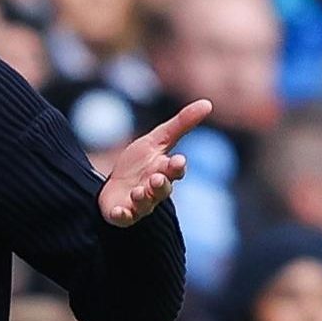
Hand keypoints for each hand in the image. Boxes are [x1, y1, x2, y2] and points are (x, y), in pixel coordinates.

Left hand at [99, 99, 212, 226]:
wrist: (114, 184)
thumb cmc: (139, 163)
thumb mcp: (157, 140)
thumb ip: (181, 124)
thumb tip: (208, 103)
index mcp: (165, 171)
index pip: (175, 170)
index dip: (176, 167)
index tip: (178, 160)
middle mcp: (155, 190)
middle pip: (162, 189)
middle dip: (161, 184)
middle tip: (158, 178)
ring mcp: (139, 204)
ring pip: (145, 203)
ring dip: (142, 197)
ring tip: (138, 191)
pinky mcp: (122, 214)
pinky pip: (123, 217)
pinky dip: (122, 215)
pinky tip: (119, 211)